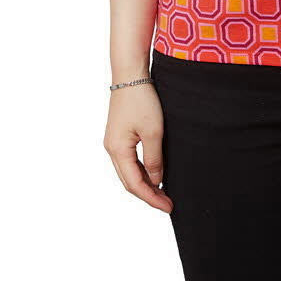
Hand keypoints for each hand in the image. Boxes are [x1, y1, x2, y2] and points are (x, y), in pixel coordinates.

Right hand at [104, 82, 172, 212]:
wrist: (130, 73)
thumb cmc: (141, 99)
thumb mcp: (153, 131)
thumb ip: (154, 158)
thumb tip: (156, 180)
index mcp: (117, 151)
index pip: (134, 184)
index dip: (152, 198)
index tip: (168, 207)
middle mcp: (112, 149)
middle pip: (129, 181)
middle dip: (148, 194)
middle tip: (168, 204)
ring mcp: (114, 141)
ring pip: (129, 171)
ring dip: (145, 183)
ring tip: (163, 192)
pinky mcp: (120, 133)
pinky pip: (130, 159)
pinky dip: (142, 169)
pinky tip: (154, 171)